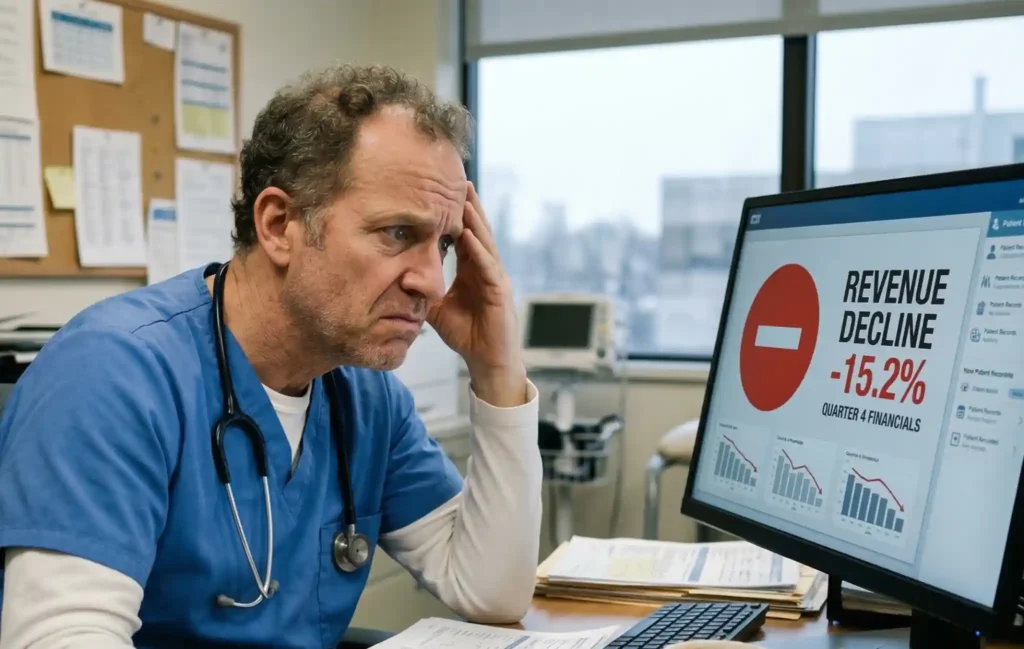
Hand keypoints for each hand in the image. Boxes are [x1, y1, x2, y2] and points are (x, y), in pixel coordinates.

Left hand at [427, 182, 526, 406]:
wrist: (488, 362)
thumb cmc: (468, 335)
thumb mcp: (438, 309)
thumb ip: (424, 291)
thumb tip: (400, 278)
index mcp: (473, 271)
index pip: (464, 235)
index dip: (455, 214)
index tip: (443, 191)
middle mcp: (487, 270)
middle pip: (478, 230)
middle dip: (469, 206)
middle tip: (458, 179)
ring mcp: (496, 279)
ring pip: (485, 242)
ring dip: (475, 220)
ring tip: (465, 197)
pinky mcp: (500, 293)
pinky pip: (488, 267)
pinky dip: (479, 249)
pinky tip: (470, 234)